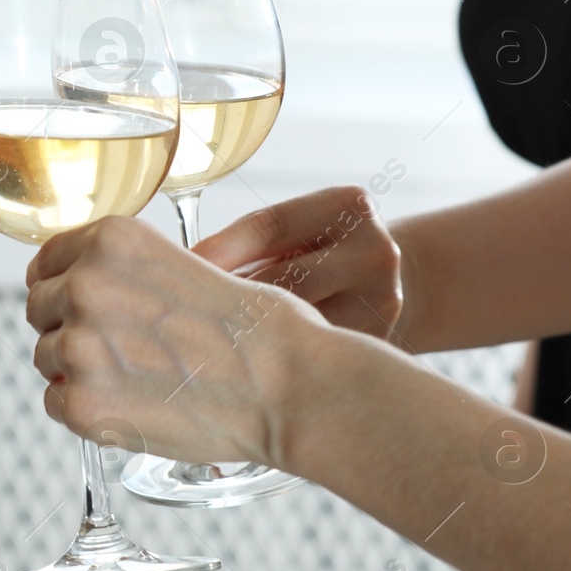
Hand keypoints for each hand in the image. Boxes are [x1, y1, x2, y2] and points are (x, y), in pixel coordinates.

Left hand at [25, 216, 327, 466]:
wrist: (288, 386)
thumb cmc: (258, 329)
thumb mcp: (187, 261)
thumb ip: (127, 271)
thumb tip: (83, 289)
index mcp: (111, 240)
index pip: (47, 261)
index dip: (61, 286)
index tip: (76, 306)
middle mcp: (85, 284)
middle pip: (39, 308)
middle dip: (68, 329)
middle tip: (117, 352)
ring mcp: (79, 345)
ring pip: (46, 357)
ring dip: (78, 372)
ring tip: (137, 381)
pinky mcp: (82, 402)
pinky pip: (54, 403)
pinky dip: (84, 411)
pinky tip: (131, 407)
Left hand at [190, 185, 403, 341]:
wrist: (394, 279)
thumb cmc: (320, 251)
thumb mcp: (300, 230)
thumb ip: (252, 245)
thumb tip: (182, 272)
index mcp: (346, 205)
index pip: (268, 227)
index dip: (217, 250)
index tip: (176, 270)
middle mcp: (372, 250)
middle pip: (282, 280)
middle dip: (228, 298)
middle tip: (180, 316)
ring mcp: (381, 299)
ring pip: (297, 324)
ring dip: (248, 333)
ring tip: (206, 343)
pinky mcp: (378, 340)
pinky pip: (312, 352)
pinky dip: (274, 358)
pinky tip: (246, 365)